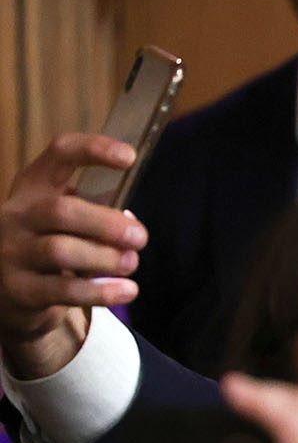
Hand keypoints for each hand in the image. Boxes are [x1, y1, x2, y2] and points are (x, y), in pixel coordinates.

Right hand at [0, 134, 146, 375]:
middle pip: (61, 210)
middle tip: (139, 238)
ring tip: (130, 263)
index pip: (59, 155)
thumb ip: (94, 217)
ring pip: (60, 250)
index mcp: (33, 188)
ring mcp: (12, 253)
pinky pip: (64, 290)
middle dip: (107, 224)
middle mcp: (16, 216)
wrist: (5, 292)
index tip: (129, 157)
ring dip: (106, 258)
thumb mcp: (61, 222)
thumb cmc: (46, 247)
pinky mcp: (18, 289)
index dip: (93, 150)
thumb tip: (131, 227)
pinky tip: (128, 290)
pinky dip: (102, 290)